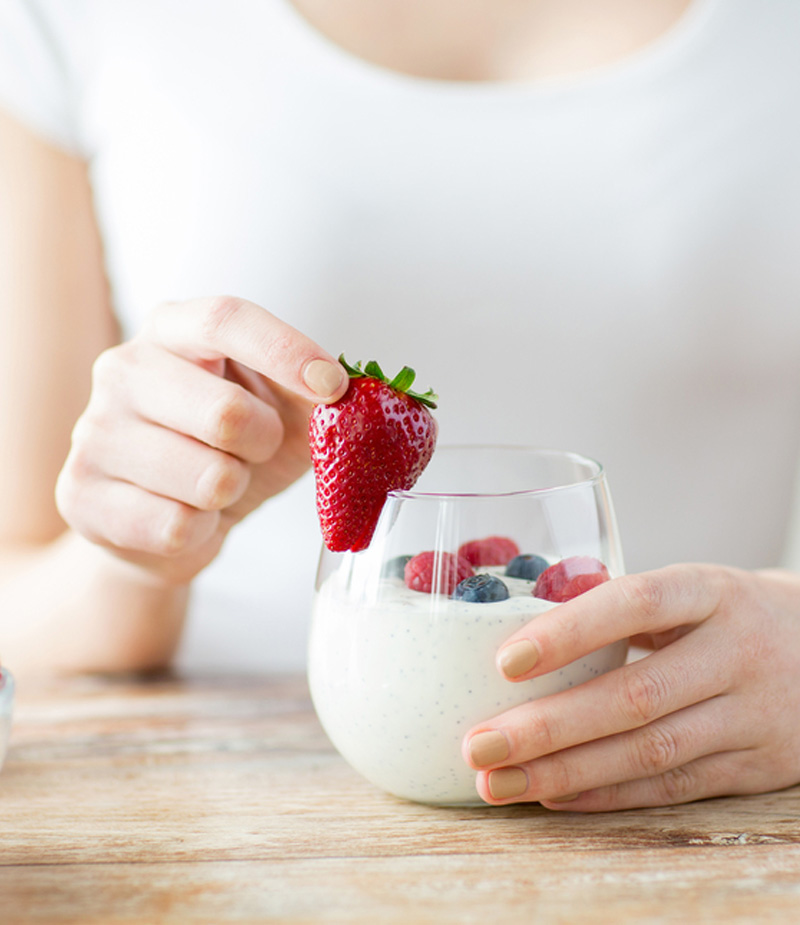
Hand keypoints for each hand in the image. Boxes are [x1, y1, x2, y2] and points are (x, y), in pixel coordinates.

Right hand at [56, 296, 346, 583]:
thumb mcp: (283, 414)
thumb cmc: (232, 454)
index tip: (333, 387)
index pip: (226, 318)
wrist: (168, 523)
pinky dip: (203, 529)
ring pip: (208, 478)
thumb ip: (320, 395)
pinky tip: (187, 515)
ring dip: (233, 491)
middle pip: (226, 412)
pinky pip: (178, 525)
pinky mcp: (81, 495)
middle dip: (264, 445)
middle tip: (255, 451)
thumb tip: (373, 394)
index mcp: (173, 331)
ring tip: (216, 483)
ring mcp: (94, 431)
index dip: (287, 350)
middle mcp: (123, 369)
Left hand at [462, 564, 799, 810]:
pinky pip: (674, 786)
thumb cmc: (726, 614)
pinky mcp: (758, 765)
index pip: (637, 604)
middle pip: (637, 696)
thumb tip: (522, 636)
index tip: (506, 661)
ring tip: (499, 781)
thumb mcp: (691, 590)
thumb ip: (623, 608)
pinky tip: (553, 794)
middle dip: (548, 726)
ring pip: (651, 751)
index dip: (570, 631)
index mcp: (710, 591)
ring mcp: (753, 714)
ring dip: (566, 771)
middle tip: (479, 744)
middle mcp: (737, 652)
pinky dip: (608, 794)